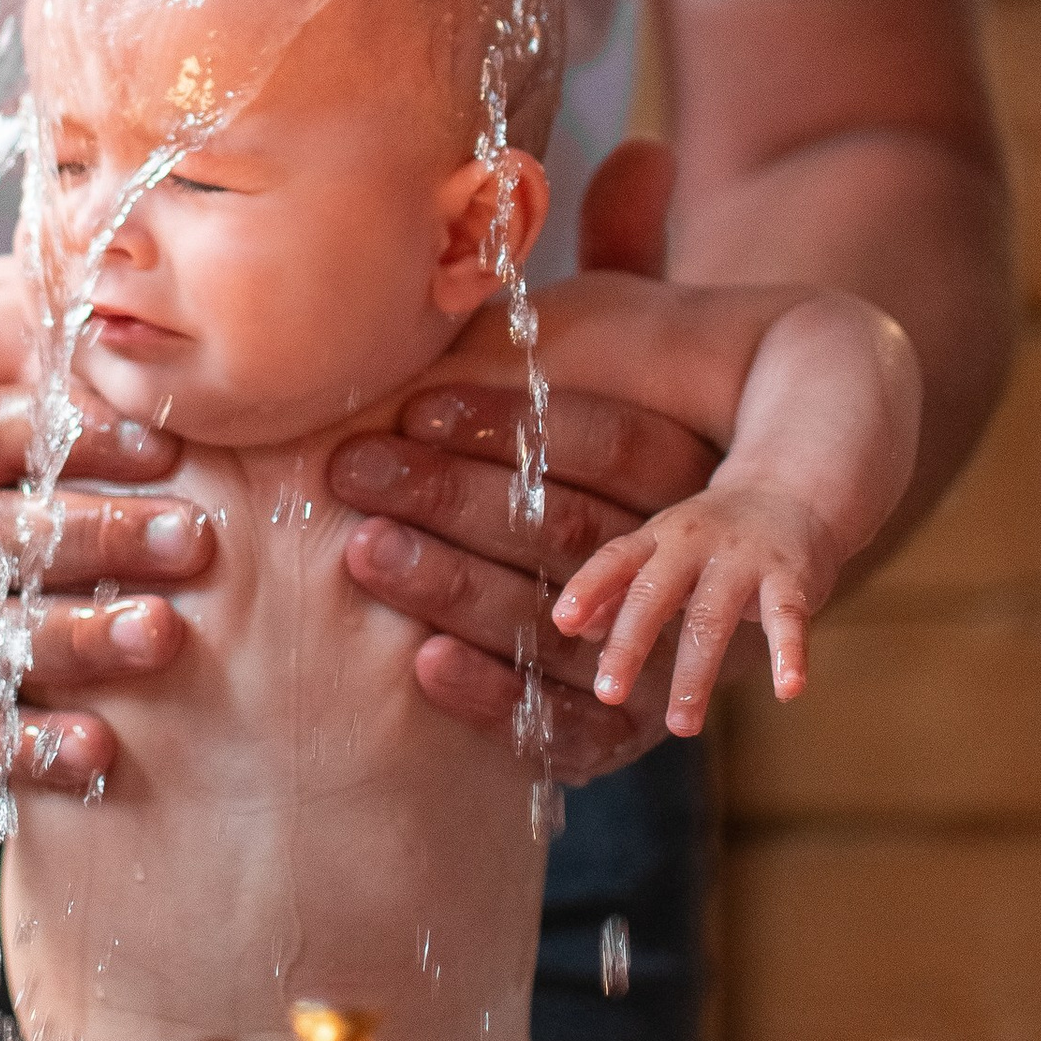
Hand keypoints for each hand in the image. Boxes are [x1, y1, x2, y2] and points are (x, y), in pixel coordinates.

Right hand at [0, 386, 212, 789]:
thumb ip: (71, 381)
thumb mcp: (16, 416)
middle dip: (96, 536)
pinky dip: (33, 745)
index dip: (76, 437)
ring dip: (76, 635)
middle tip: (194, 540)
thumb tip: (155, 327)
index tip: (166, 446)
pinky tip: (98, 750)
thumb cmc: (4, 482)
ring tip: (162, 633)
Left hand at [329, 377, 719, 770]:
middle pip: (566, 530)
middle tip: (355, 472)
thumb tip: (435, 309)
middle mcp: (680, 566)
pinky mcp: (625, 731)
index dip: (509, 423)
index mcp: (685, 474)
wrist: (685, 602)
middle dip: (452, 498)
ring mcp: (658, 654)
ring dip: (455, 587)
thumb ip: (540, 356)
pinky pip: (566, 727)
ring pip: (557, 623)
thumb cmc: (596, 461)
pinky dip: (494, 696)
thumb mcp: (600, 377)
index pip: (608, 441)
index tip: (414, 408)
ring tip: (366, 550)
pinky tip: (425, 662)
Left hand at [554, 480, 843, 739]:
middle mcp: (695, 543)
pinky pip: (788, 619)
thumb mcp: (663, 551)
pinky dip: (789, 655)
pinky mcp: (790, 577)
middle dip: (630, 644)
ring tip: (681, 725)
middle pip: (656, 593)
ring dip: (696, 674)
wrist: (792, 492)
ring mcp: (744, 559)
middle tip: (608, 694)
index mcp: (658, 538)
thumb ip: (621, 587)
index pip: (616, 560)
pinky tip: (788, 691)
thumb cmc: (713, 536)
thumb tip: (579, 629)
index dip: (589, 588)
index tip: (563, 622)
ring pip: (714, 618)